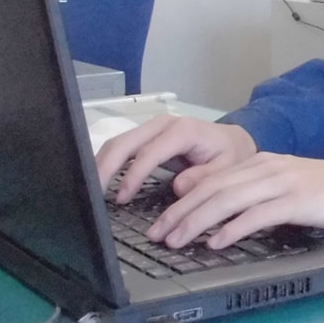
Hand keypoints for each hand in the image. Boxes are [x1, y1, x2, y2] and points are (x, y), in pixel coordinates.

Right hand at [95, 114, 256, 201]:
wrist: (233, 140)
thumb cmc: (230, 155)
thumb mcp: (227, 168)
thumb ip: (205, 177)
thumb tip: (178, 187)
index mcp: (183, 131)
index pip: (150, 152)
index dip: (133, 174)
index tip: (122, 198)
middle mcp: (163, 124)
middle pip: (125, 142)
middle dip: (105, 167)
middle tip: (92, 194)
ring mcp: (152, 128)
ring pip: (118, 142)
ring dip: (101, 165)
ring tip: (90, 191)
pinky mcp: (146, 136)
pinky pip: (122, 147)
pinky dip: (108, 162)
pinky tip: (99, 181)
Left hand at [147, 153, 323, 249]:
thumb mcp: (285, 190)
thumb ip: (255, 198)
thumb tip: (219, 219)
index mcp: (261, 163)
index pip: (212, 180)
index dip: (182, 201)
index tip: (161, 222)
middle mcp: (267, 168)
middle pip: (213, 187)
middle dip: (180, 212)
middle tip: (157, 234)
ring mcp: (282, 182)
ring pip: (228, 198)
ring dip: (197, 220)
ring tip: (177, 239)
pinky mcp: (298, 200)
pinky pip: (258, 214)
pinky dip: (233, 228)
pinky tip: (216, 242)